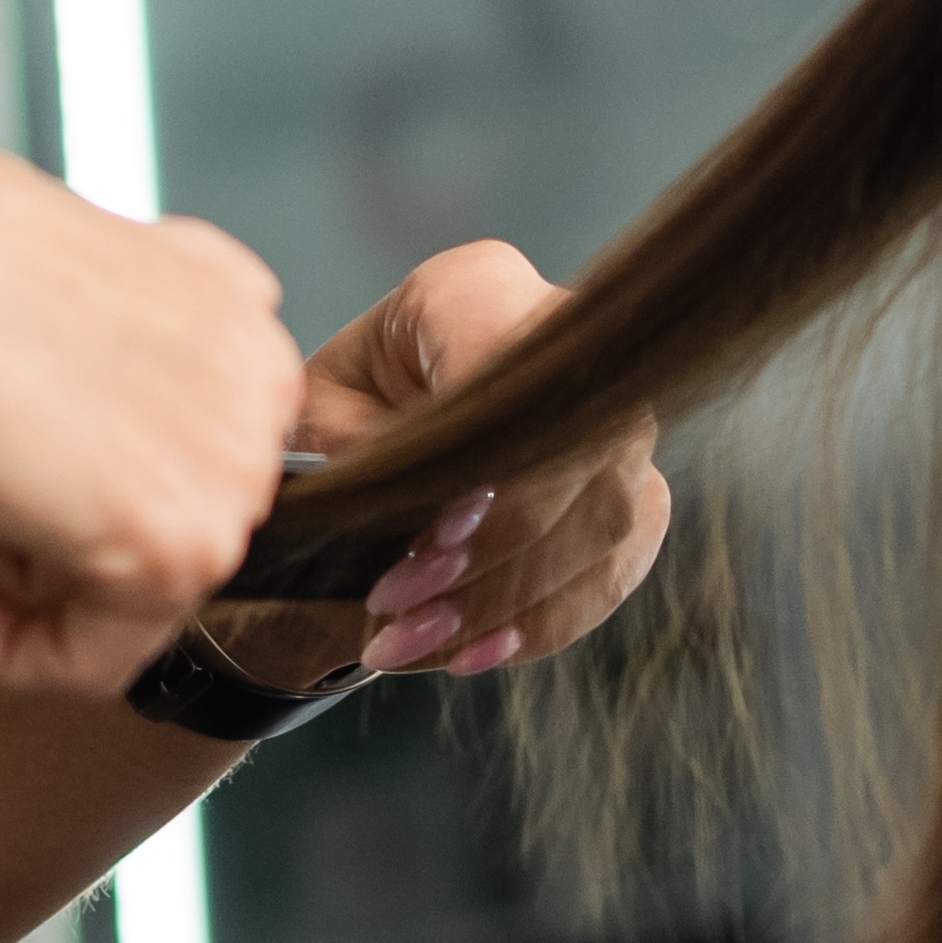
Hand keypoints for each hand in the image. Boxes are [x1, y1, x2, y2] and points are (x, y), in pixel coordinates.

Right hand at [0, 109, 303, 696]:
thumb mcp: (7, 317)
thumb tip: (30, 467)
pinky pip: (97, 657)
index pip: (153, 446)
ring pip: (116, 589)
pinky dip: (3, 649)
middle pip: (137, 519)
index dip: (42, 487)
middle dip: (14, 539)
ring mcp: (237, 461)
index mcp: (216, 294)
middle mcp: (253, 370)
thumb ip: (56, 389)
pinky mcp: (190, 545)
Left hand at [286, 242, 675, 681]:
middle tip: (396, 609)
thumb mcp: (312, 424)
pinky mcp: (629, 489)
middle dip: (492, 554)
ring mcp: (609, 416)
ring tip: (413, 643)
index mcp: (475, 290)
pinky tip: (474, 652)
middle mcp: (567, 339)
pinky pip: (616, 563)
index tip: (428, 544)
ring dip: (510, 600)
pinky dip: (544, 622)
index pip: (519, 366)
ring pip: (610, 517)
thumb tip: (417, 525)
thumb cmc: (326, 420)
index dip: (488, 466)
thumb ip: (369, 456)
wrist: (352, 447)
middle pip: (580, 454)